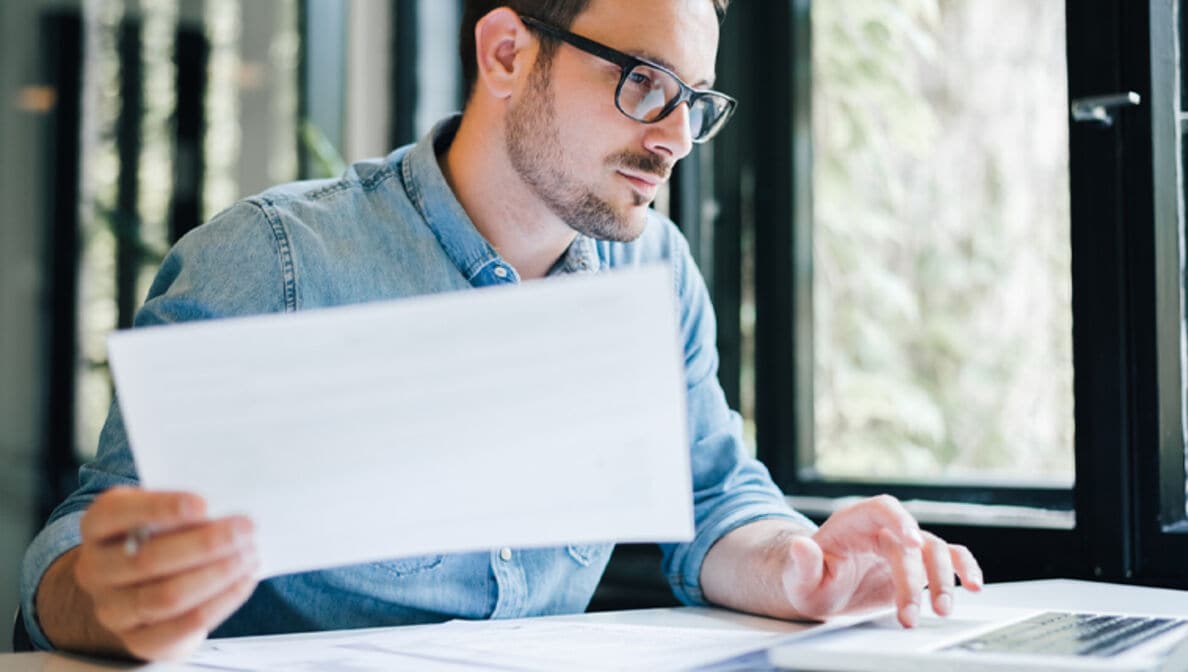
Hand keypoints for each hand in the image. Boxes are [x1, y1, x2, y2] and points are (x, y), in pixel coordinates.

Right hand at [72, 487, 257, 659]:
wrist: (139, 588)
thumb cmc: (158, 536)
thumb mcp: (160, 513)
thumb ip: (183, 508)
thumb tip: (227, 509)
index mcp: (97, 526)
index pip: (115, 513)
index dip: (159, 508)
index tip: (203, 504)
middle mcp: (95, 569)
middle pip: (148, 559)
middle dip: (205, 544)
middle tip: (246, 529)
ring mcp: (112, 609)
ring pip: (167, 596)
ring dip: (217, 574)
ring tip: (249, 555)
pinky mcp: (138, 640)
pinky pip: (182, 626)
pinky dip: (220, 602)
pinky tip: (243, 581)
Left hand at [779, 495, 981, 626]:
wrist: (822, 590)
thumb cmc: (810, 580)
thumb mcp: (799, 578)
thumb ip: (803, 563)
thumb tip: (800, 545)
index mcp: (854, 522)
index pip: (882, 508)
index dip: (900, 520)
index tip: (912, 542)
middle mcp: (883, 529)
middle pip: (911, 542)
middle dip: (914, 579)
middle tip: (910, 614)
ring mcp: (904, 546)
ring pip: (935, 551)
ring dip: (942, 580)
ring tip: (941, 610)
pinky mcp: (918, 565)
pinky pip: (949, 559)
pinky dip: (965, 568)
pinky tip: (973, 585)